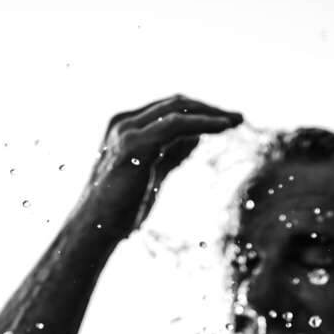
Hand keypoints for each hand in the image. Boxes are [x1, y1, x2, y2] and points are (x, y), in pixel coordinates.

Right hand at [84, 95, 242, 236]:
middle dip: (209, 109)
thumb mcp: (151, 175)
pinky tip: (224, 127)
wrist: (96, 229)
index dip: (199, 112)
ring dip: (211, 113)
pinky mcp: (137, 144)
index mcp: (125, 127)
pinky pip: (178, 124)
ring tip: (236, 120)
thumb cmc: (120, 210)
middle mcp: (124, 122)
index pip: (168, 109)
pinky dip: (204, 123)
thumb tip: (195, 139)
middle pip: (176, 104)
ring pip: (179, 109)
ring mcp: (128, 130)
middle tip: (237, 118)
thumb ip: (170, 155)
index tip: (225, 120)